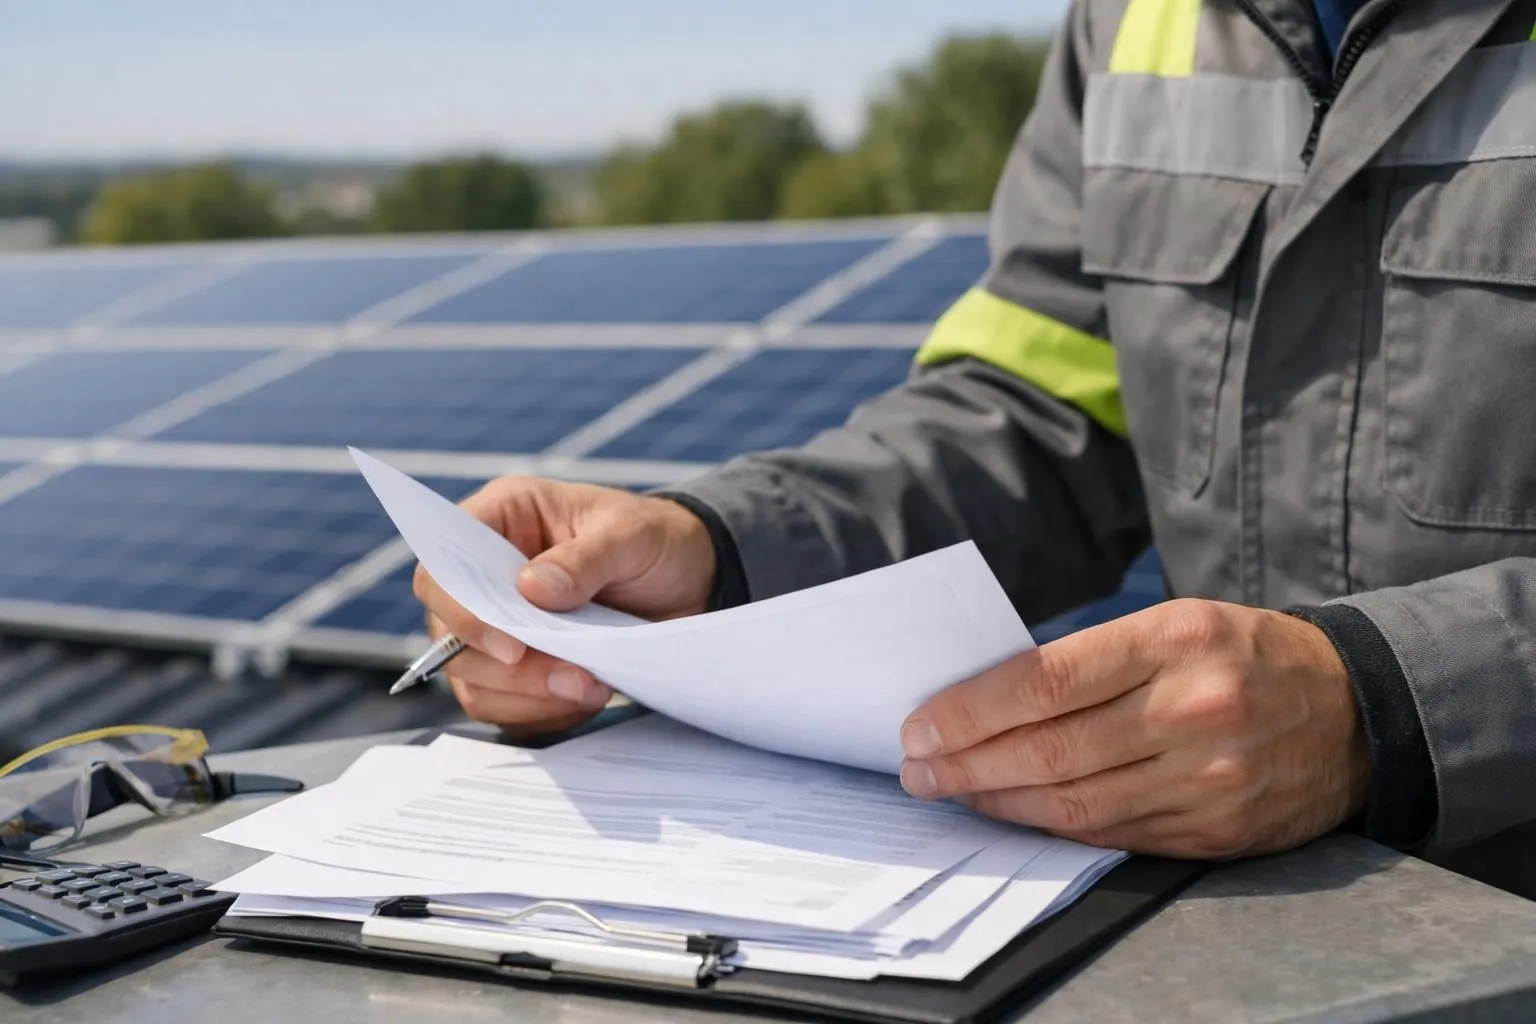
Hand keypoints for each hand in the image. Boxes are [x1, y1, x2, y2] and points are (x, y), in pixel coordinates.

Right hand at [413, 478, 715, 735]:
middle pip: (449, 637)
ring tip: (590, 688)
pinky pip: (505, 707)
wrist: (690, 579)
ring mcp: (497, 625)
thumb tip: (530, 589)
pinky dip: (542, 713)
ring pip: (473, 680)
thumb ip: (584, 558)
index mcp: (499, 520)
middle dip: (507, 669)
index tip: (511, 645)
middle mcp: (485, 575)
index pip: (440, 569)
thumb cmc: (653, 539)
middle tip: (570, 677)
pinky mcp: (519, 668)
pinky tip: (586, 698)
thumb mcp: (630, 535)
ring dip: (527, 696)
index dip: (460, 612)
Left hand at [897, 599, 1369, 858]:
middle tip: (919, 769)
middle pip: (1049, 749)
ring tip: (953, 792)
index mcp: (1175, 638)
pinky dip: (1053, 828)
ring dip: (998, 802)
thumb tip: (987, 698)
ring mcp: (1209, 777)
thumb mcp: (1175, 623)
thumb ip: (1092, 660)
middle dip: (967, 763)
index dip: (970, 711)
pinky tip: (1015, 815)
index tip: (921, 726)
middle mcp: (1193, 708)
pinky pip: (1113, 835)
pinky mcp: (1217, 830)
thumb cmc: (1242, 654)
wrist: (1355, 710)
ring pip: (1074, 803)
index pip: (1044, 680)